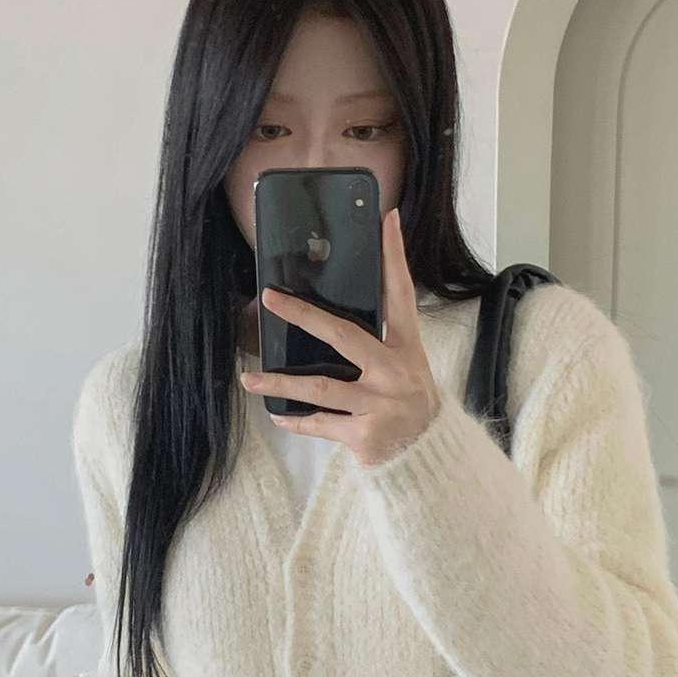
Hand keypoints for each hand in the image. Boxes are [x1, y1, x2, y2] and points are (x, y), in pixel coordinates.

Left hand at [239, 207, 441, 467]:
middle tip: (271, 298)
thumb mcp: (404, 368)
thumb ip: (377, 344)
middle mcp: (395, 371)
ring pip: (321, 386)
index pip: (400, 293)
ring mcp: (380, 403)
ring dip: (281, 383)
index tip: (385, 220)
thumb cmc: (408, 405)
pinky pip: (321, 422)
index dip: (393, 256)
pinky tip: (279, 415)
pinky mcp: (365, 433)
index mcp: (407, 347)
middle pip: (343, 334)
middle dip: (303, 315)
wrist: (427, 456)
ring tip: (250, 379)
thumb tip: (328, 319)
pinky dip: (298, 421)